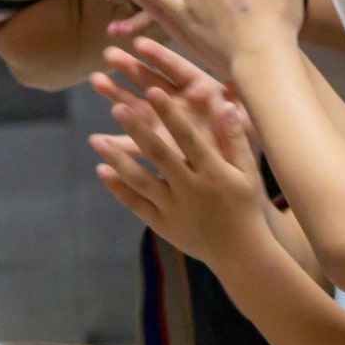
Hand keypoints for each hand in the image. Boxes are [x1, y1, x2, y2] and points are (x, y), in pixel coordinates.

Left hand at [90, 81, 264, 267]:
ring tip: (97, 139)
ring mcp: (174, 208)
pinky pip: (136, 204)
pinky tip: (101, 170)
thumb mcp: (248, 172)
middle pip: (159, 154)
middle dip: (138, 130)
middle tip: (116, 106)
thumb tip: (225, 104)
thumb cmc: (246, 206)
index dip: (170, 114)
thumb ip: (235, 138)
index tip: (153, 91)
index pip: (188, 137)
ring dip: (118, 159)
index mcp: (213, 172)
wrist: (240, 253)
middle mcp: (191, 189)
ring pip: (141, 180)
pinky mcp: (162, 224)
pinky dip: (118, 188)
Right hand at [92, 38, 259, 158]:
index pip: (178, 69)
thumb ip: (238, 100)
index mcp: (202, 90)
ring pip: (138, 107)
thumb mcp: (247, 117)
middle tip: (109, 55)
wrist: (243, 175)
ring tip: (96, 80)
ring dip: (117, 95)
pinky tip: (98, 140)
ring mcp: (166, 124)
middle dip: (130, 68)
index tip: (139, 45)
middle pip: (152, 82)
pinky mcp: (158, 148)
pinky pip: (135, 145)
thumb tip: (233, 81)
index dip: (159, 57)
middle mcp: (180, 103)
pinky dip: (118, 144)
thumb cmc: (248, 141)